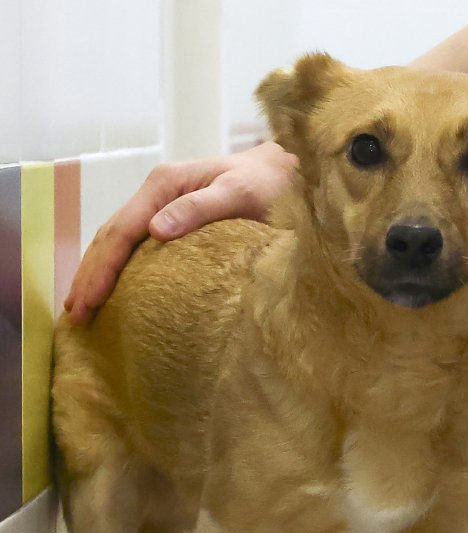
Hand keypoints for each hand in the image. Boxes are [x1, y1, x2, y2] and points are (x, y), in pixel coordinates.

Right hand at [64, 141, 296, 323]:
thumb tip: (156, 232)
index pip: (123, 230)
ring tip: (80, 307)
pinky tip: (109, 289)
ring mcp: (160, 206)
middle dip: (89, 275)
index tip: (89, 300)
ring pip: (116, 241)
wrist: (284, 173)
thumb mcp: (238, 193)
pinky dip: (115, 268)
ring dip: (95, 273)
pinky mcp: (169, 220)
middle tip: (74, 314)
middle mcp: (156, 193)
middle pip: (110, 235)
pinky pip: (133, 246)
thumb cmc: (267, 184)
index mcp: (165, 184)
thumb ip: (200, 209)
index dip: (102, 267)